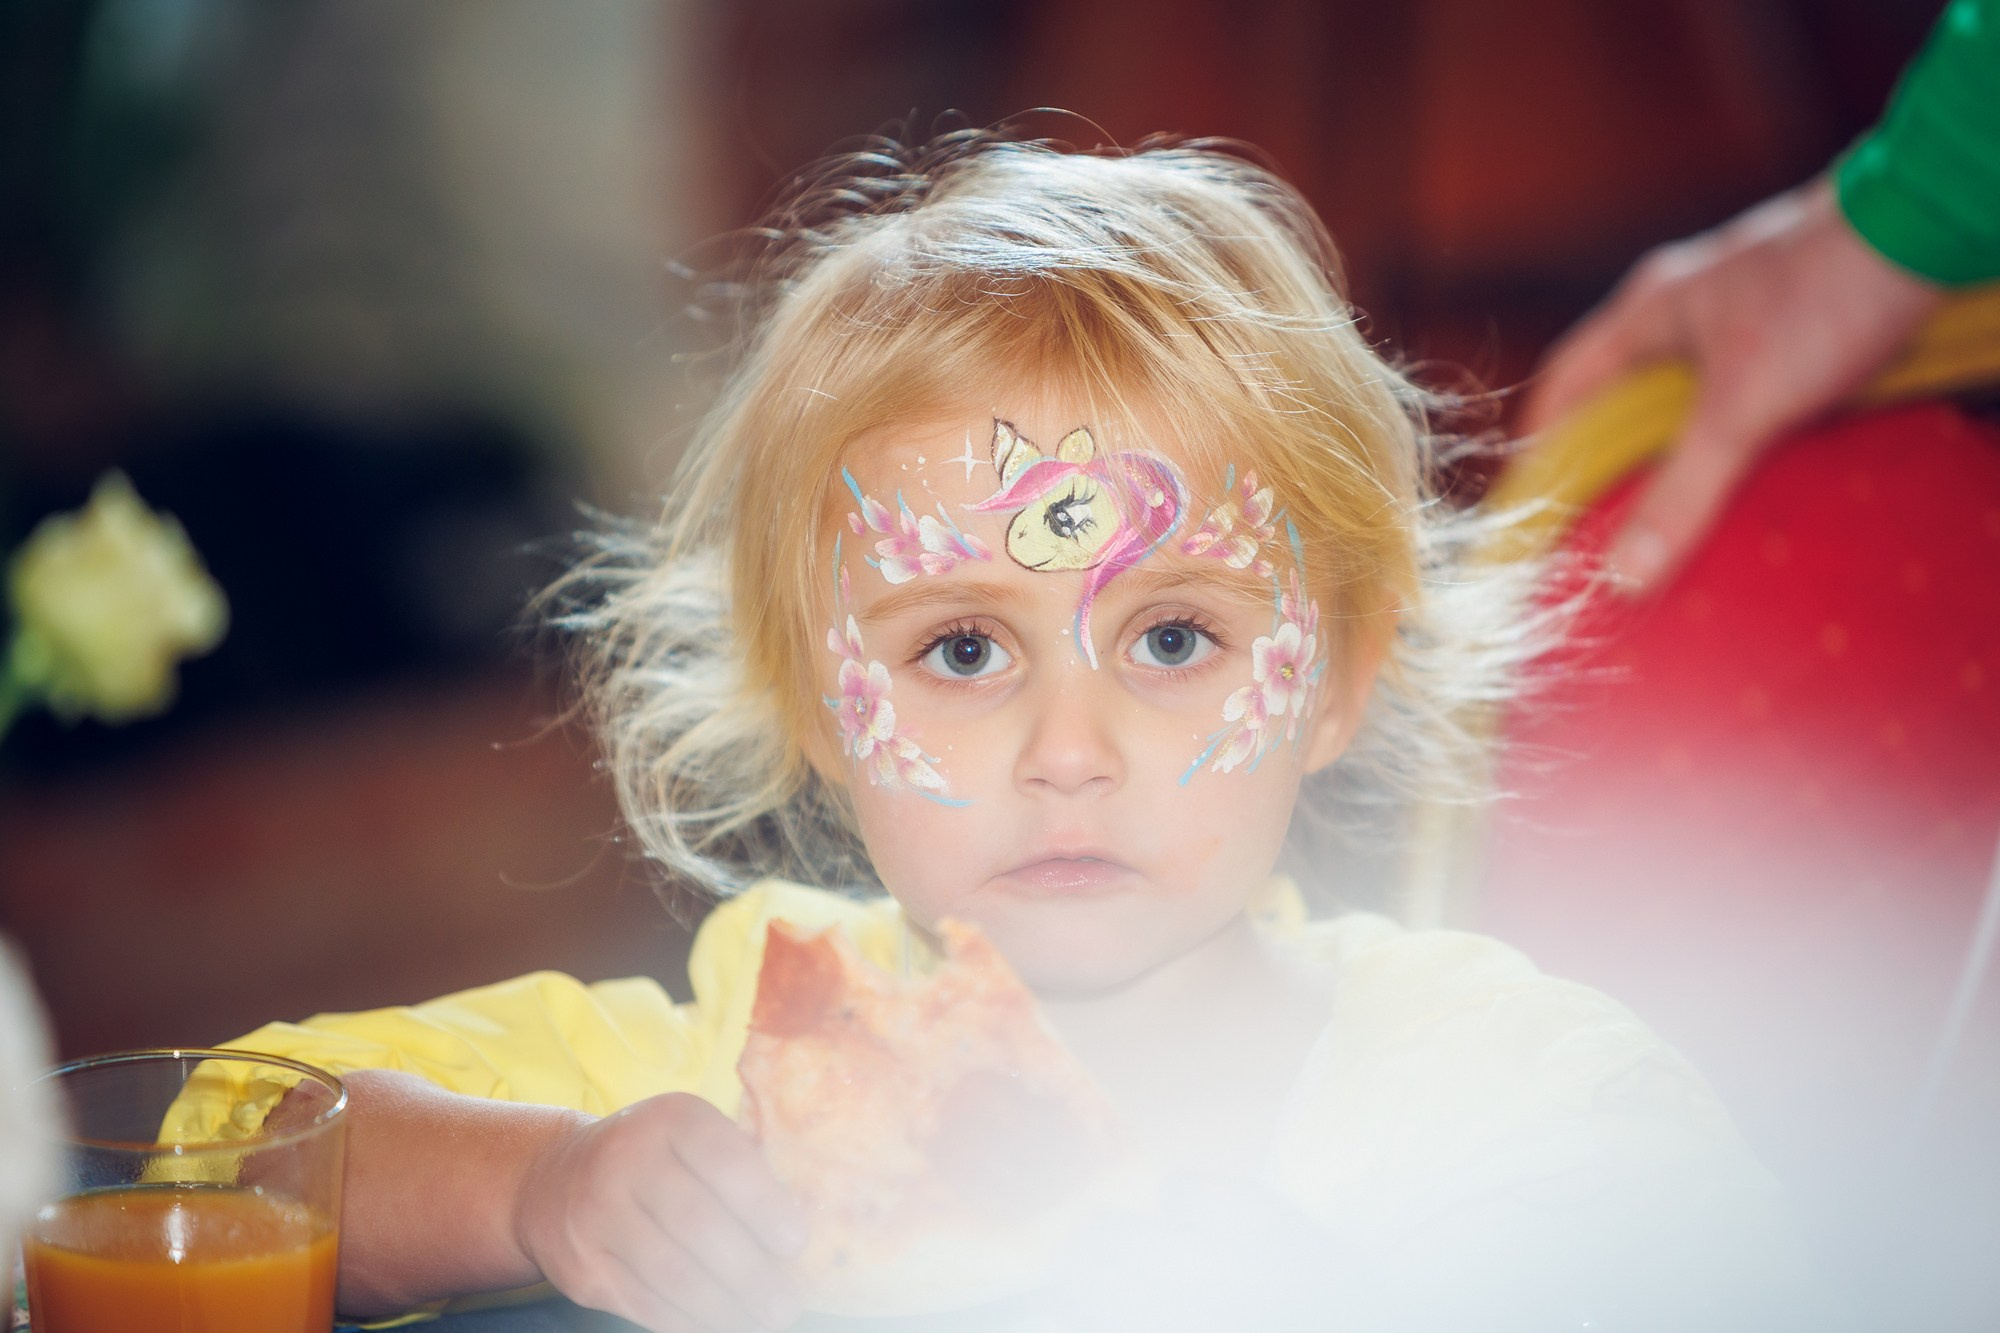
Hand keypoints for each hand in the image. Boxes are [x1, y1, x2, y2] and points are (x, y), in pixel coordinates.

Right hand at [514, 1091, 809, 1332]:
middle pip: (697, 1224)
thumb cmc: (654, 1160)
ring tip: (765, 1321)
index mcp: (669, 1120)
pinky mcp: (582, 1268)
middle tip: (788, 1303)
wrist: (552, 1181)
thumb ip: (739, 1169)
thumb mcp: (689, 1139)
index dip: (763, 1203)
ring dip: (726, 1308)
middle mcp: (624, 1160)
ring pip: (672, 1274)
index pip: (722, 1159)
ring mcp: (596, 1216)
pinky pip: (646, 1303)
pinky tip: (722, 1325)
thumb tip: (799, 1231)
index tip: (797, 1242)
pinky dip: (691, 1321)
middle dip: (751, 1272)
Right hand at [1521, 177, 1942, 591]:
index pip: (1565, 384)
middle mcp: (1683, 305)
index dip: (1543, 445)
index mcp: (1646, 312)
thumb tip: (1624, 574)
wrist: (1926, 221)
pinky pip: (1743, 386)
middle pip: (1623, 392)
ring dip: (1680, 442)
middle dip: (1614, 455)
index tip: (1537, 500)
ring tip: (1681, 502)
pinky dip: (1736, 428)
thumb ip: (1683, 491)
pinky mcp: (1792, 317)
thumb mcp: (1741, 408)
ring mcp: (1740, 307)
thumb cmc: (1822, 298)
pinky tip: (1756, 463)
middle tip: (1610, 515)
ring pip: (1687, 389)